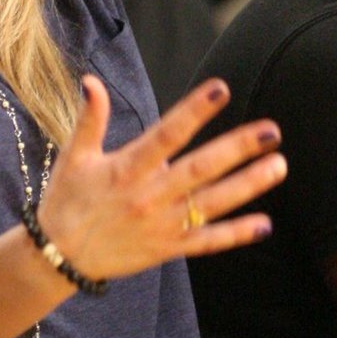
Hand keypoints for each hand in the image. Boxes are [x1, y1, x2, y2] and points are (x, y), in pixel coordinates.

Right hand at [37, 77, 283, 281]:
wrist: (57, 257)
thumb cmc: (66, 201)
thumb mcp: (74, 156)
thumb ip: (90, 119)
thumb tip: (91, 81)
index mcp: (127, 168)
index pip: (167, 133)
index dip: (194, 110)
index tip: (221, 88)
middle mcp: (148, 195)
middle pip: (201, 168)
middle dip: (238, 148)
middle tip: (272, 131)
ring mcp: (161, 225)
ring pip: (212, 204)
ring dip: (248, 185)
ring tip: (279, 166)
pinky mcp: (166, 250)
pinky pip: (206, 243)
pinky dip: (235, 235)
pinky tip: (264, 224)